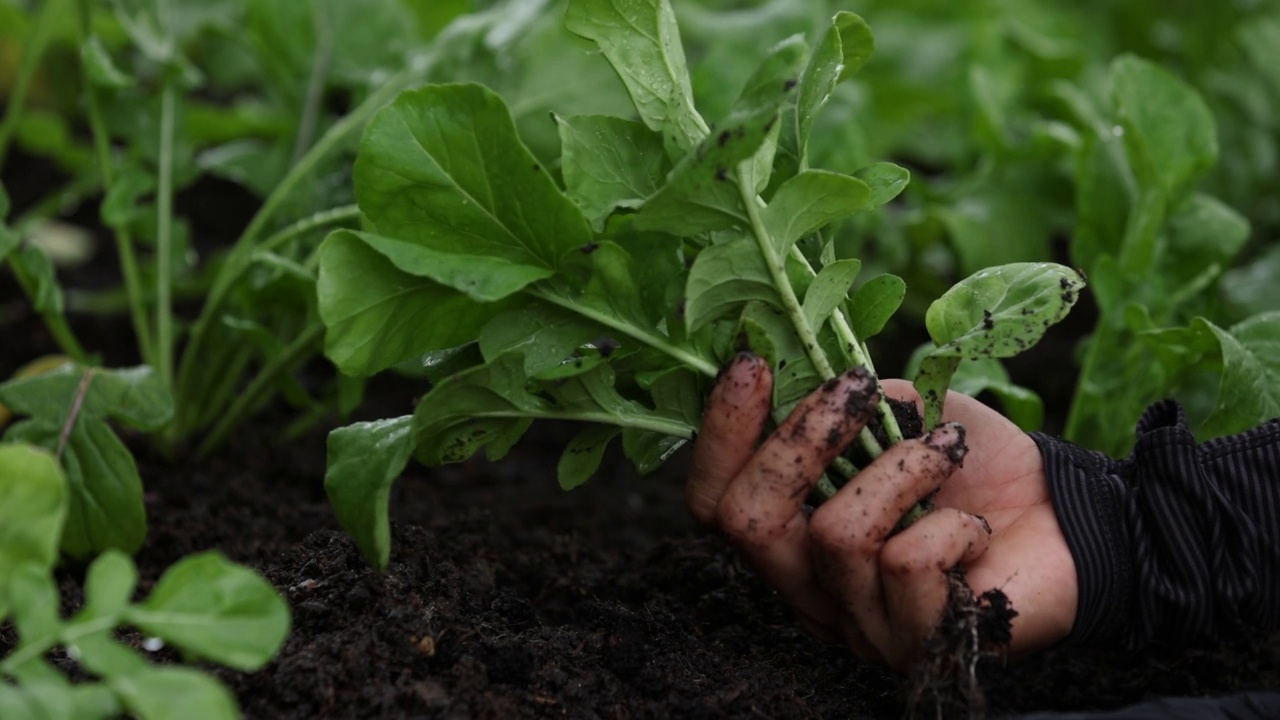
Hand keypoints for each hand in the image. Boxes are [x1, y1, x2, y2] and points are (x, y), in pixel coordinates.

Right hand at [687, 353, 1076, 670]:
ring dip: (899, 471)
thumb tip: (798, 367)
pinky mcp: (918, 642)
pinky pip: (906, 567)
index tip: (753, 364)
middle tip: (855, 391)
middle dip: (797, 440)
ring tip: (945, 453)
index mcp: (792, 533)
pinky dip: (950, 523)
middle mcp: (810, 588)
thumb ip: (842, 400)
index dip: (719, 433)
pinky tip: (974, 528)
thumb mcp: (901, 413)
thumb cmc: (974, 467)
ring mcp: (860, 624)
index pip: (714, 501)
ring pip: (835, 535)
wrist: (1067, 516)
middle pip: (747, 523)